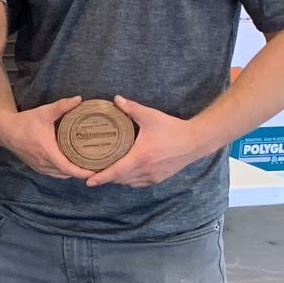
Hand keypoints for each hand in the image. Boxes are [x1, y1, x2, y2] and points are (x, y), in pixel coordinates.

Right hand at [0, 95, 95, 180]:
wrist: (5, 130)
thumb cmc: (25, 122)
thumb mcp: (44, 112)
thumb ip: (62, 106)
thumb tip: (79, 99)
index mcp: (48, 152)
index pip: (67, 168)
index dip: (81, 172)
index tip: (94, 173)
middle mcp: (43, 163)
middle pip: (66, 174)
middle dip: (81, 173)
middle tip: (95, 168)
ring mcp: (39, 166)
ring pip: (59, 175)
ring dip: (71, 173)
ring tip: (85, 167)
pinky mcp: (36, 166)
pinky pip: (53, 173)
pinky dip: (63, 172)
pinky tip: (70, 165)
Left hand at [84, 95, 206, 187]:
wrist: (195, 141)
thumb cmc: (172, 128)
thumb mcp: (150, 116)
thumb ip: (131, 108)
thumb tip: (115, 99)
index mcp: (140, 157)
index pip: (116, 172)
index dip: (101, 178)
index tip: (88, 181)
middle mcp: (145, 170)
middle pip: (119, 179)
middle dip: (106, 177)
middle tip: (92, 173)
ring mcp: (152, 177)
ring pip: (128, 182)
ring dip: (117, 179)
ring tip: (106, 171)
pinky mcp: (158, 179)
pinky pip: (138, 183)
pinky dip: (129, 180)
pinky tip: (124, 173)